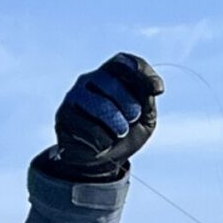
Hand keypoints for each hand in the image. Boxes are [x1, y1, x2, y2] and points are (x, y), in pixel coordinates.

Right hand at [39, 53, 163, 181]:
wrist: (102, 160)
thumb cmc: (126, 133)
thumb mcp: (144, 118)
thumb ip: (148, 101)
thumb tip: (156, 87)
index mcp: (110, 76)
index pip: (123, 62)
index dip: (142, 72)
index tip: (158, 90)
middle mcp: (89, 80)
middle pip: (111, 83)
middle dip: (130, 105)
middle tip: (133, 118)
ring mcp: (74, 97)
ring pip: (100, 106)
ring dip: (118, 124)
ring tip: (120, 132)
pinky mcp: (64, 116)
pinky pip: (89, 127)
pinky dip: (104, 140)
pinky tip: (102, 142)